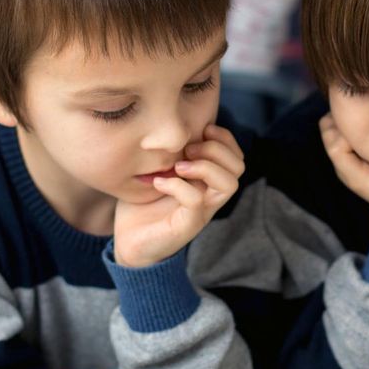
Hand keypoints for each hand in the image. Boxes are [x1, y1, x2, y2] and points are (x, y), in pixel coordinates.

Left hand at [113, 124, 244, 266]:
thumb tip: (173, 126)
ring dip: (205, 167)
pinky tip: (158, 182)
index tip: (201, 130)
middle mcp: (211, 197)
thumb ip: (171, 152)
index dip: (225, 138)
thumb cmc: (142, 205)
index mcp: (208, 183)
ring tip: (178, 166)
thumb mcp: (158, 170)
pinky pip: (196, 200)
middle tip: (186, 150)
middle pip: (239, 167)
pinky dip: (177, 185)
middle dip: (215, 150)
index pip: (236, 157)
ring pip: (229, 184)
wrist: (129, 243)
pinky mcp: (187, 225)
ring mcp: (202, 212)